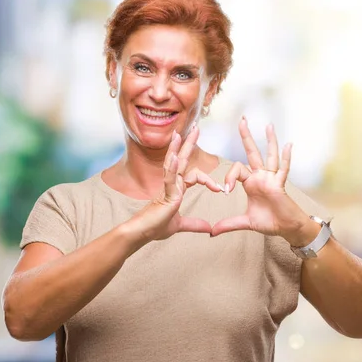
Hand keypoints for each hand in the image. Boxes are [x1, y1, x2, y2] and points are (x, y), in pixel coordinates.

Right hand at [127, 126, 221, 241]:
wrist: (142, 234)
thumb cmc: (156, 227)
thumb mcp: (181, 225)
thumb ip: (195, 224)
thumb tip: (209, 228)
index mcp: (176, 189)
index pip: (193, 175)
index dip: (207, 180)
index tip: (219, 189)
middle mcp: (172, 185)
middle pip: (181, 160)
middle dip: (188, 144)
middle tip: (195, 128)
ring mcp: (167, 187)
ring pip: (173, 164)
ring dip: (176, 148)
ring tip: (180, 133)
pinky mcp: (164, 194)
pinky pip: (169, 178)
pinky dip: (172, 167)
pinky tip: (174, 156)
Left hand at [211, 117, 310, 243]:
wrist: (286, 229)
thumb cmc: (269, 222)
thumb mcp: (245, 222)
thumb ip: (228, 224)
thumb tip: (211, 232)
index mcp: (251, 183)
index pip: (236, 170)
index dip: (228, 177)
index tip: (225, 190)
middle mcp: (261, 177)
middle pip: (252, 153)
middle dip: (246, 137)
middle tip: (242, 119)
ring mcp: (272, 179)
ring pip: (270, 156)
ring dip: (269, 141)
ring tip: (268, 125)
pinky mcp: (281, 185)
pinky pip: (284, 169)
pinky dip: (286, 158)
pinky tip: (288, 145)